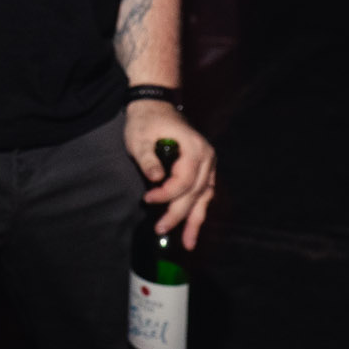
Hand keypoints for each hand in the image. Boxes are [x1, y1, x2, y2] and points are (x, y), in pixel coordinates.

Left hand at [125, 100, 215, 249]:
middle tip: (161, 230)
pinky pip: (203, 193)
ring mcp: (208, 164)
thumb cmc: (146, 120)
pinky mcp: (204, 169)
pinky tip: (192, 226)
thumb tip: (156, 179)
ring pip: (204, 197)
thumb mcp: (140, 137)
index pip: (184, 181)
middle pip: (196, 193)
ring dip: (196, 220)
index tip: (147, 200)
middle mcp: (207, 158)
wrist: (155, 105)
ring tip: (188, 244)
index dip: (167, 195)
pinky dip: (198, 210)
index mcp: (195, 149)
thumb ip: (148, 158)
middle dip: (179, 214)